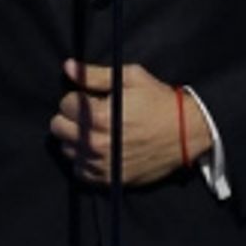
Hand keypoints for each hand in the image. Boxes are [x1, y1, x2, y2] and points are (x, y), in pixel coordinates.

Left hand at [51, 59, 211, 185]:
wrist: (186, 133)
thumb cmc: (159, 101)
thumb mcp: (130, 79)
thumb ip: (95, 75)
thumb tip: (68, 67)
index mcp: (99, 116)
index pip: (65, 104)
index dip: (77, 98)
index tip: (91, 99)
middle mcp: (97, 143)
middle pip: (59, 128)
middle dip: (71, 118)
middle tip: (89, 115)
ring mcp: (102, 163)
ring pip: (67, 150)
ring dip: (75, 139)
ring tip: (94, 132)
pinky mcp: (110, 178)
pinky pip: (80, 171)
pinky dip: (84, 160)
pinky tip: (97, 150)